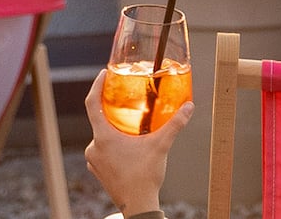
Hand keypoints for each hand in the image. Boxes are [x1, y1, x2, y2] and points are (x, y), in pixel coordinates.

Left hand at [83, 70, 190, 215]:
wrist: (138, 205)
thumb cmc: (145, 177)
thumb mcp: (161, 146)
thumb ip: (174, 125)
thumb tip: (188, 107)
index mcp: (104, 137)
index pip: (92, 104)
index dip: (96, 86)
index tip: (103, 75)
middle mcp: (93, 147)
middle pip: (98, 119)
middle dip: (111, 110)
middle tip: (123, 99)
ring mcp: (93, 160)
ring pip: (101, 136)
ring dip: (113, 129)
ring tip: (129, 124)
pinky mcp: (97, 170)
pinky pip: (101, 150)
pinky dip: (111, 144)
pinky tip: (126, 145)